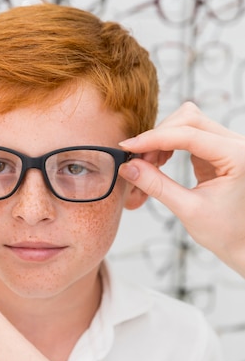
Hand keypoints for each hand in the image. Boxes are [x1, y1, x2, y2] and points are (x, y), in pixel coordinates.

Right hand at [118, 102, 244, 277]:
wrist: (241, 242)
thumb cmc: (224, 231)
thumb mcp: (188, 210)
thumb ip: (157, 186)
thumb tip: (128, 167)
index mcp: (237, 157)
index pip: (190, 134)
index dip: (154, 138)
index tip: (128, 148)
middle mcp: (236, 144)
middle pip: (189, 119)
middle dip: (158, 137)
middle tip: (136, 161)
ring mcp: (227, 144)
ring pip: (187, 122)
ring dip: (161, 139)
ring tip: (147, 165)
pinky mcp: (217, 149)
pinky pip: (188, 134)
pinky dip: (168, 145)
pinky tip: (158, 162)